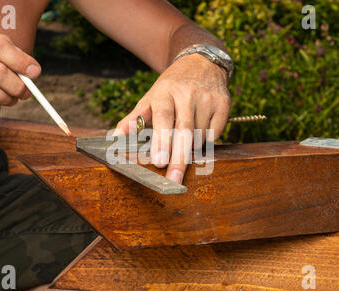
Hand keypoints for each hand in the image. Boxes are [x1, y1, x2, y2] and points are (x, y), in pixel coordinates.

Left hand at [115, 54, 230, 182]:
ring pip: (200, 137)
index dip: (162, 141)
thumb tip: (114, 138)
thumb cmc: (170, 88)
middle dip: (179, 158)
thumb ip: (133, 119)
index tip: (159, 162)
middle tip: (173, 179)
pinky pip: (215, 135)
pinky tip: (199, 134)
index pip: (163, 118)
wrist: (201, 63)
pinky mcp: (224, 105)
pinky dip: (206, 142)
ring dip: (191, 149)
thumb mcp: (150, 98)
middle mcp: (187, 93)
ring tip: (184, 144)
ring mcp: (207, 99)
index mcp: (164, 92)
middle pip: (184, 131)